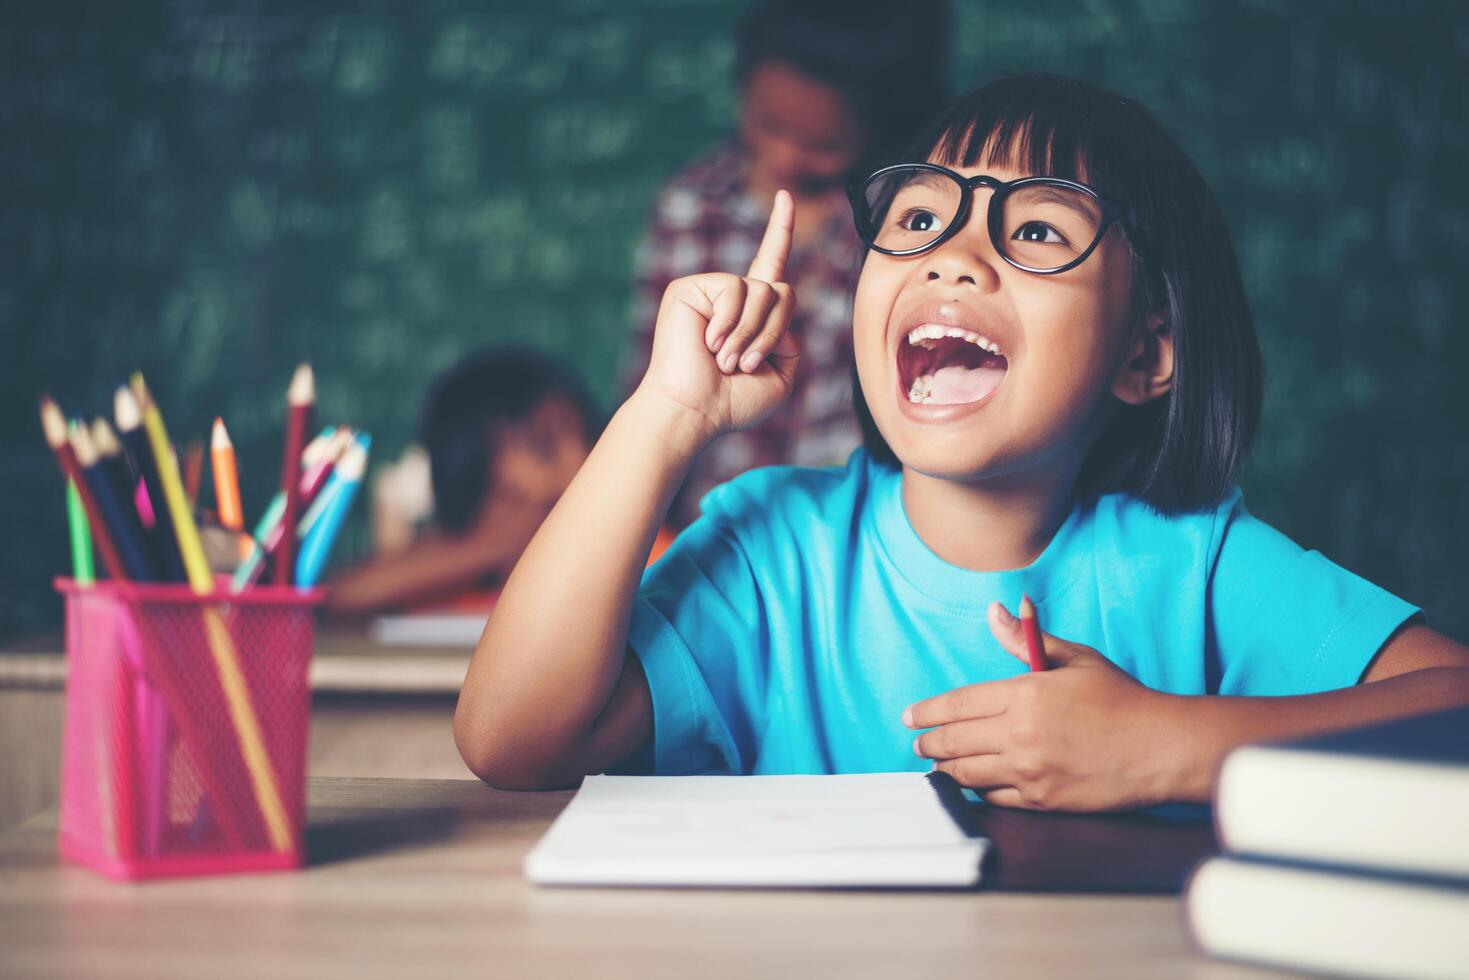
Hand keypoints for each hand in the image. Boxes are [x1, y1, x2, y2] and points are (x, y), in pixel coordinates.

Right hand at [634, 190, 799, 450]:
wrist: (694, 411)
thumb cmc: (732, 403)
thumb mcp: (781, 374)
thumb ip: (791, 337)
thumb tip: (774, 304)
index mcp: (751, 312)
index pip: (771, 264)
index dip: (780, 230)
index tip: (785, 196)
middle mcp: (731, 297)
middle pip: (781, 290)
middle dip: (773, 331)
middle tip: (745, 364)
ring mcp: (709, 290)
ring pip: (762, 292)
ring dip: (752, 334)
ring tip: (725, 360)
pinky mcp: (689, 289)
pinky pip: (734, 290)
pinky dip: (730, 322)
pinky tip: (709, 343)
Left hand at [905, 601, 1184, 811]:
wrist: (1160, 747)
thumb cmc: (1120, 698)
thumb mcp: (1075, 659)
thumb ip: (1026, 639)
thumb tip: (996, 611)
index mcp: (1024, 694)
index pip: (958, 704)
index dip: (927, 711)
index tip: (909, 715)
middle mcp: (1020, 735)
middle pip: (954, 741)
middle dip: (928, 742)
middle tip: (916, 742)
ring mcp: (1029, 771)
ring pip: (968, 774)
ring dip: (945, 769)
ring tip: (935, 764)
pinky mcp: (1042, 800)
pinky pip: (994, 797)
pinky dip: (976, 790)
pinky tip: (970, 784)